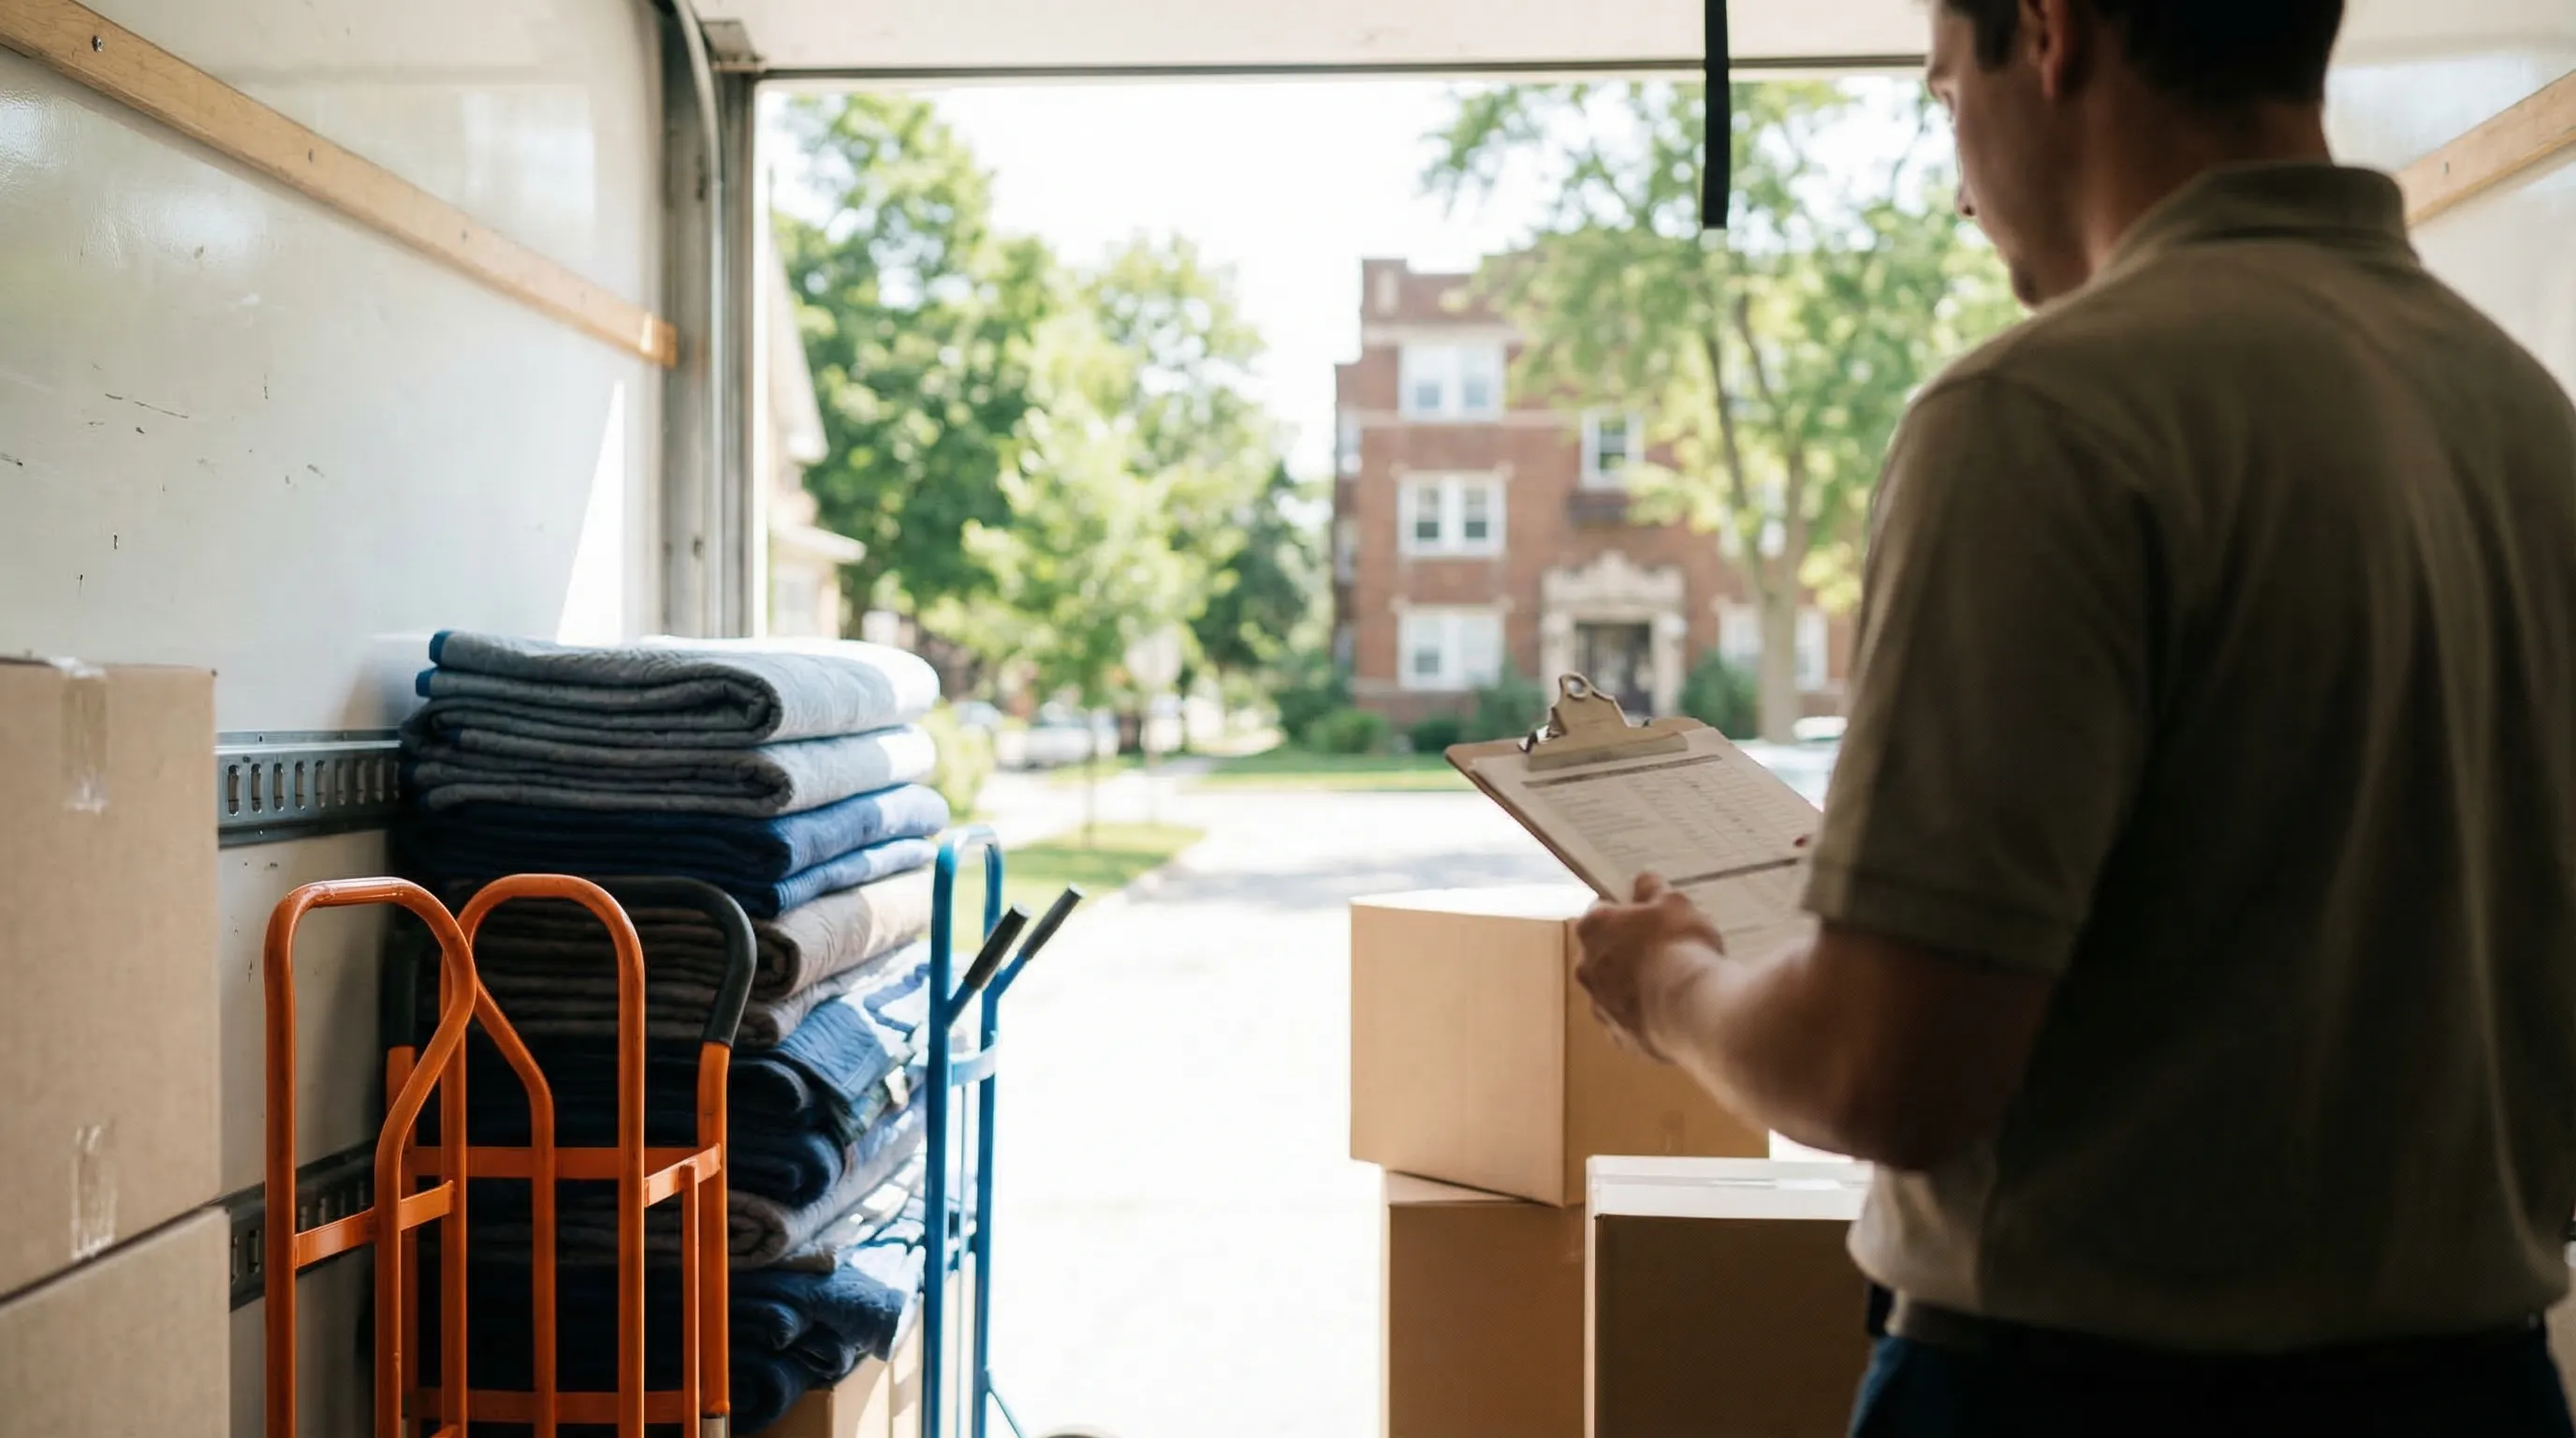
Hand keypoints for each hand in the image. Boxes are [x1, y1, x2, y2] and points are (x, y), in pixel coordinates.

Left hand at [1575, 874, 1726, 1061]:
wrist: (1693, 1010)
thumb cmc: (1679, 947)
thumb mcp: (1673, 903)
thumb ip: (1653, 890)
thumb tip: (1643, 882)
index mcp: (1594, 929)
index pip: (1599, 912)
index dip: (1624, 913)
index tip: (1646, 915)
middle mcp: (1587, 968)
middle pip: (1602, 954)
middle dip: (1626, 951)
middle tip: (1663, 950)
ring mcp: (1601, 1006)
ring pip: (1614, 991)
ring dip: (1635, 986)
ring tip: (1673, 984)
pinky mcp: (1621, 1037)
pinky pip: (1630, 1022)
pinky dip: (1646, 1017)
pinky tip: (1673, 1012)